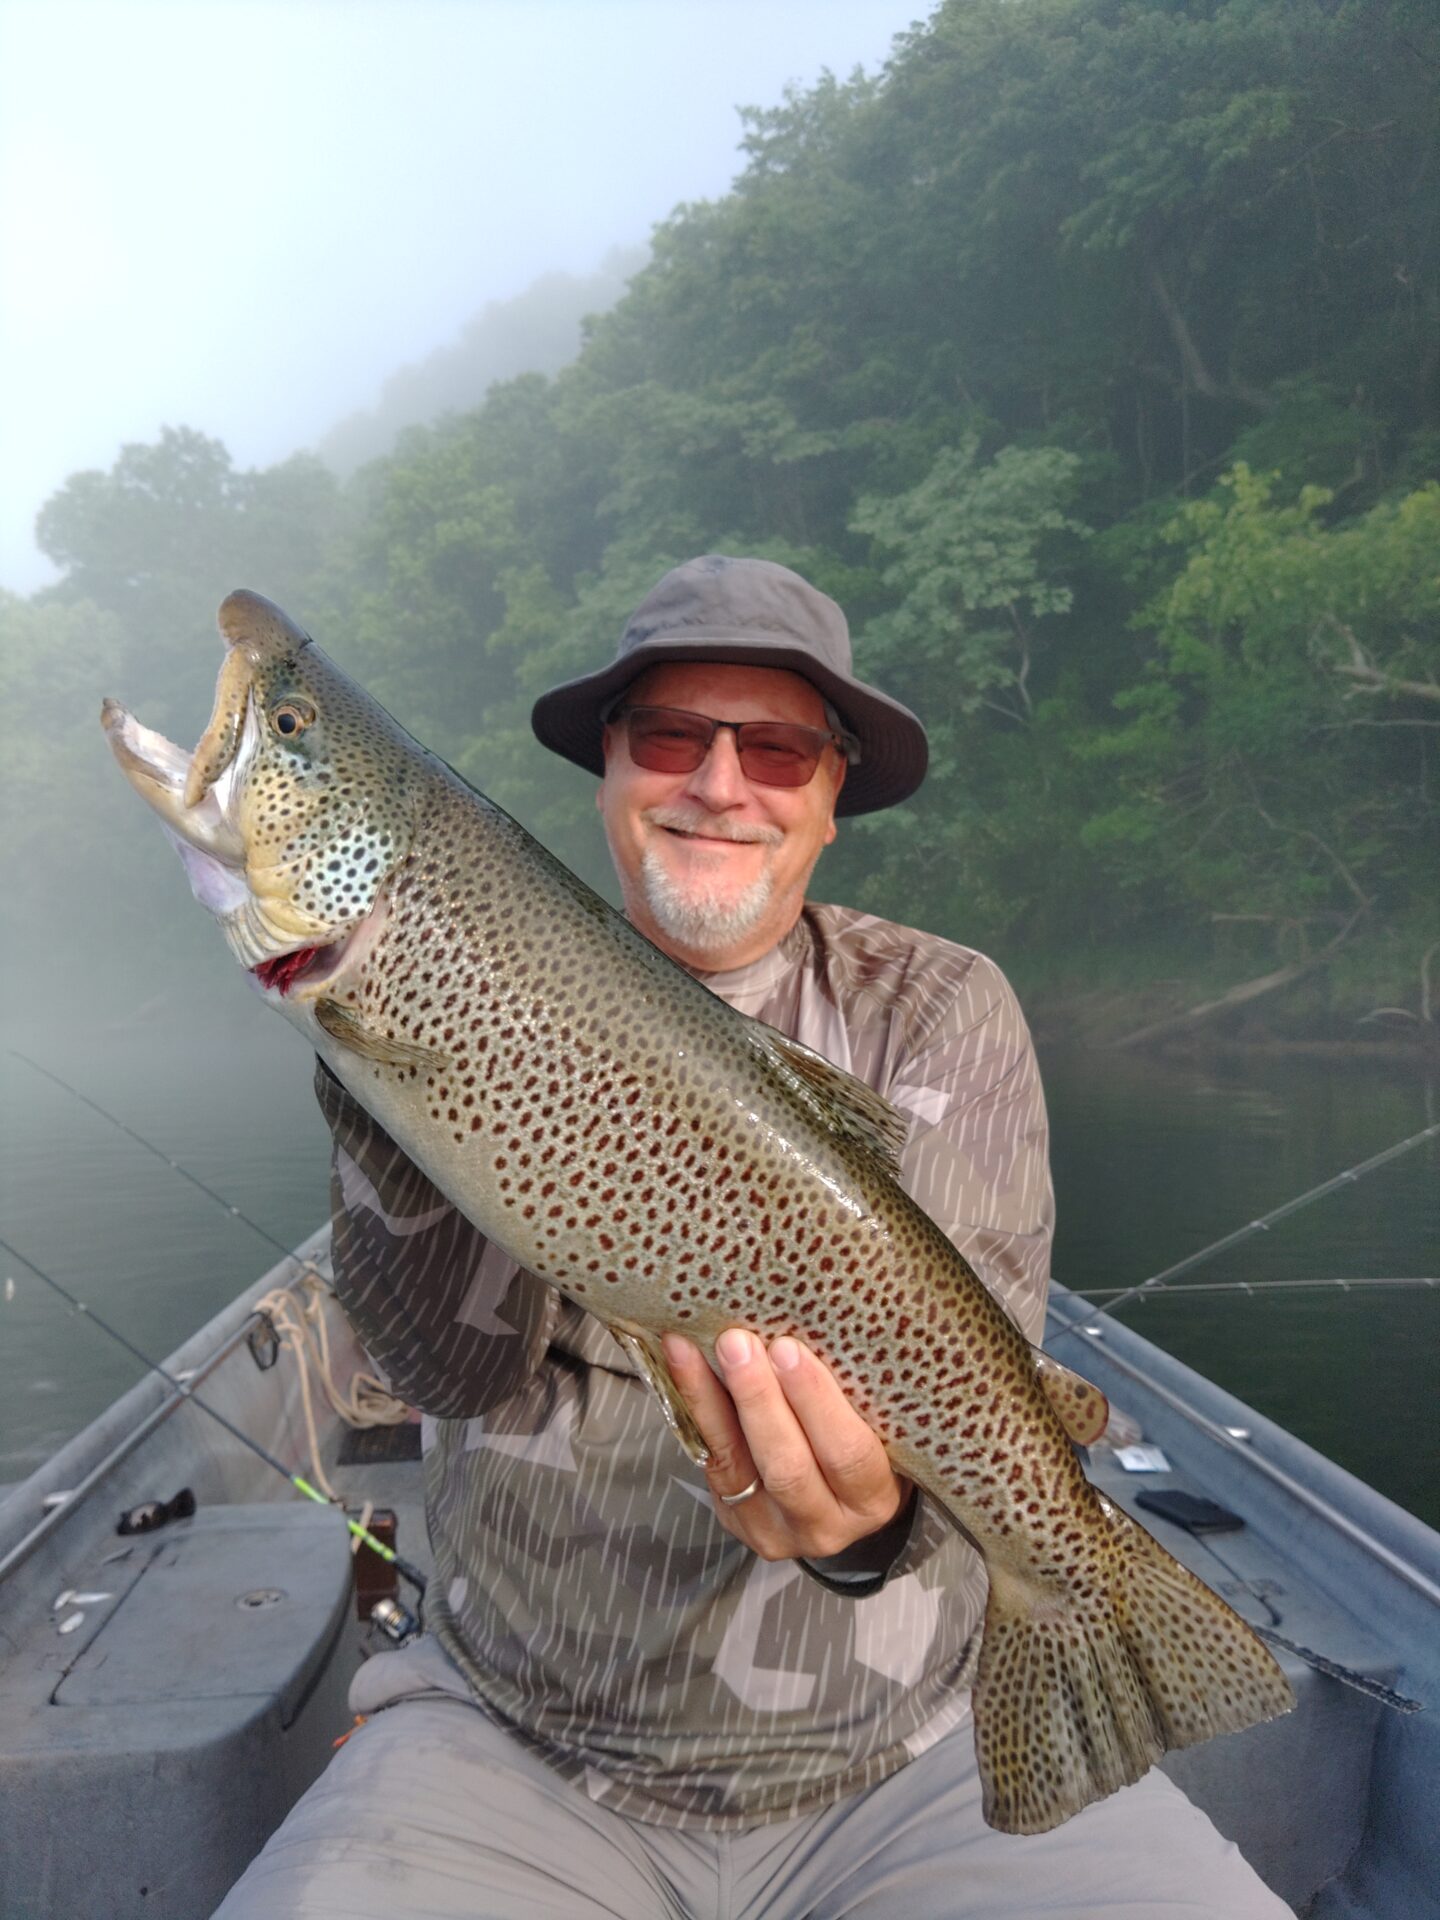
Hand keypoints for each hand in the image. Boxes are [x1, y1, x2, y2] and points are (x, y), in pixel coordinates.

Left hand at [661, 1328, 911, 1561]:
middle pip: (788, 1466)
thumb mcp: (878, 1427)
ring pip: (736, 1465)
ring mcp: (773, 1528)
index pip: (848, 1453)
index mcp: (873, 1497)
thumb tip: (816, 1316)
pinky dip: (693, 1410)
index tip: (789, 1348)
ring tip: (690, 1348)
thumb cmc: (865, 1444)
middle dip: (758, 1399)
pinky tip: (679, 1366)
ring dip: (709, 1400)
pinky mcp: (734, 1517)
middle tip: (736, 1342)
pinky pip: (709, 1462)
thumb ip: (855, 1392)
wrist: (839, 1503)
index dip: (817, 1402)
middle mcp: (825, 1525)